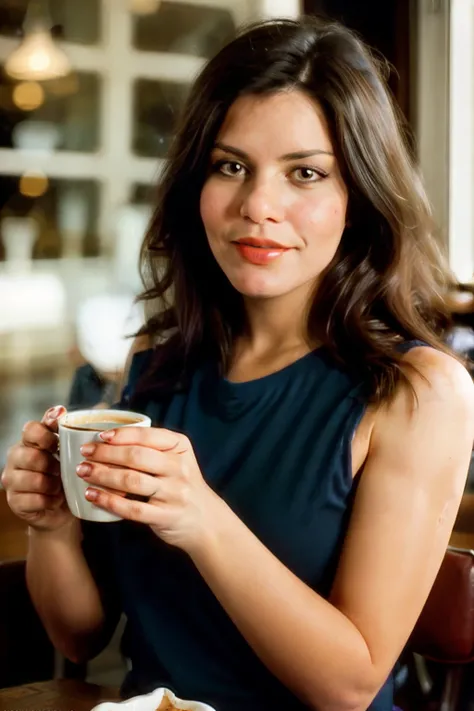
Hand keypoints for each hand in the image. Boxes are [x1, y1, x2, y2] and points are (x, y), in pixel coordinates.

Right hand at [1, 406, 73, 531]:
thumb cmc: (65, 474)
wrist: (63, 508)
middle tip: (62, 471)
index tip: (58, 444)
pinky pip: (35, 500)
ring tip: (59, 487)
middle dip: (53, 465)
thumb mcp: (66, 451)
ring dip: (53, 485)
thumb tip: (60, 409)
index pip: (30, 429)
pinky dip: (50, 500)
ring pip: (34, 479)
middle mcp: (15, 458)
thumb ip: (61, 429)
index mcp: (28, 441)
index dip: (46, 436)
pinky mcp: (15, 502)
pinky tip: (54, 500)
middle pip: (32, 456)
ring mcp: (11, 481)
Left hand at [76, 427, 223, 552]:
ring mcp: (174, 493)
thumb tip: (108, 438)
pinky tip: (92, 496)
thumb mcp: (176, 459)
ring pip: (132, 481)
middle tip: (84, 453)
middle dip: (105, 454)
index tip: (99, 436)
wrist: (205, 520)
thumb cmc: (181, 484)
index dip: (121, 435)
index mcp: (180, 447)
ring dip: (103, 475)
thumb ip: (152, 448)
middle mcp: (179, 468)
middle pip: (136, 457)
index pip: (147, 436)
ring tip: (83, 472)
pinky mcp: (165, 516)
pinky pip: (132, 509)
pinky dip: (109, 501)